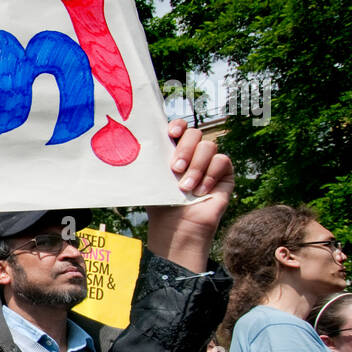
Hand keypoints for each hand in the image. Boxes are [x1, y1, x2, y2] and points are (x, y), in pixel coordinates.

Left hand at [146, 119, 234, 271]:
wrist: (177, 226)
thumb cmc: (162, 203)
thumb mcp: (152, 179)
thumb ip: (148, 161)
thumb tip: (126, 145)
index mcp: (174, 150)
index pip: (179, 127)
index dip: (178, 125)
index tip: (171, 134)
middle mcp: (193, 152)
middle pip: (195, 133)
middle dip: (184, 149)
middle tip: (175, 169)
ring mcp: (210, 161)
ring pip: (208, 146)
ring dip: (195, 167)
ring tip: (185, 187)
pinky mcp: (225, 173)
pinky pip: (222, 161)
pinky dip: (210, 175)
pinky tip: (200, 191)